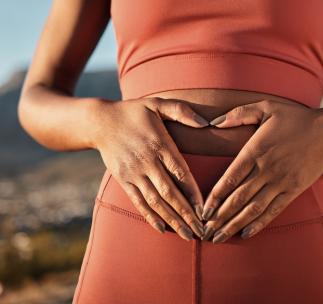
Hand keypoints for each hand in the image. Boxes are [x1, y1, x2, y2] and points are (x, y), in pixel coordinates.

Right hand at [93, 97, 208, 240]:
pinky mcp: (123, 179)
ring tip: (187, 235)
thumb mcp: (157, 103)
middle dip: (186, 214)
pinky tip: (162, 229)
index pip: (180, 172)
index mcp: (159, 143)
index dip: (193, 192)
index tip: (206, 209)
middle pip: (169, 192)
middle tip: (202, 231)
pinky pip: (138, 201)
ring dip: (172, 220)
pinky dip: (150, 216)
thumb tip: (206, 122)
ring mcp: (133, 172)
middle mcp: (147, 161)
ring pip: (155, 201)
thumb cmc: (133, 112)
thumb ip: (181, 111)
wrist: (100, 121)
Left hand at [201, 99, 322, 242]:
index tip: (203, 210)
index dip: (215, 196)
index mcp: (256, 150)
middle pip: (238, 198)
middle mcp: (266, 169)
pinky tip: (246, 234)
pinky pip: (274, 210)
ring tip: (219, 238)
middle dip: (220, 217)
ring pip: (253, 208)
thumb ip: (238, 114)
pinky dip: (259, 224)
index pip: (230, 178)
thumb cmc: (294, 117)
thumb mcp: (265, 107)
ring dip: (234, 224)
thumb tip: (213, 122)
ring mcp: (280, 182)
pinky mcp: (293, 190)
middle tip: (204, 231)